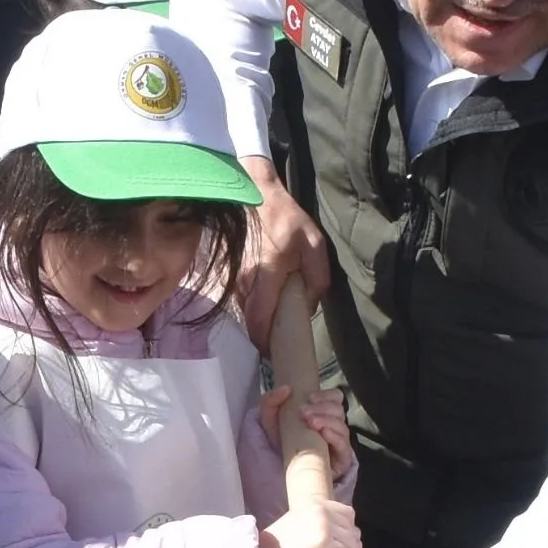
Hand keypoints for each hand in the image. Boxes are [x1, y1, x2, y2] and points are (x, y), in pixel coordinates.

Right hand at [237, 159, 328, 338]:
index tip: (277, 352)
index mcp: (267, 274)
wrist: (254, 195)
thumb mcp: (314, 245)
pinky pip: (243, 300)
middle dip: (265, 336)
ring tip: (277, 320)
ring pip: (247, 311)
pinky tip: (268, 301)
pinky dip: (255, 306)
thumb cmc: (286, 219)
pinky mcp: (231, 275)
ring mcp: (235, 278)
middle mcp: (246, 281)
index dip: (266, 342)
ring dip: (261, 320)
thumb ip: (317, 279)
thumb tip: (308, 307)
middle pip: (252, 321)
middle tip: (281, 341)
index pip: (260, 320)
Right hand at [256, 496, 358, 547]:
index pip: (347, 514)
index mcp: (315, 504)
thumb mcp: (298, 525)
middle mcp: (322, 511)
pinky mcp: (325, 545)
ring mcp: (325, 527)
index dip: (349, 532)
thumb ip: (317, 525)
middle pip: (353, 531)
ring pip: (353, 547)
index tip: (346, 547)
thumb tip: (338, 538)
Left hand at [259, 383, 352, 484]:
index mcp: (322, 412)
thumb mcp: (270, 418)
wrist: (280, 469)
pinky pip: (344, 445)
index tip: (309, 398)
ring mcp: (338, 442)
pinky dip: (335, 436)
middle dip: (323, 408)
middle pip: (338, 410)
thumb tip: (286, 388)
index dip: (326, 395)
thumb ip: (271, 400)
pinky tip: (324, 433)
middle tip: (305, 413)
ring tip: (311, 422)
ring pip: (342, 426)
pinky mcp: (341, 460)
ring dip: (327, 420)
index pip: (335, 398)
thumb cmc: (280, 440)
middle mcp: (333, 425)